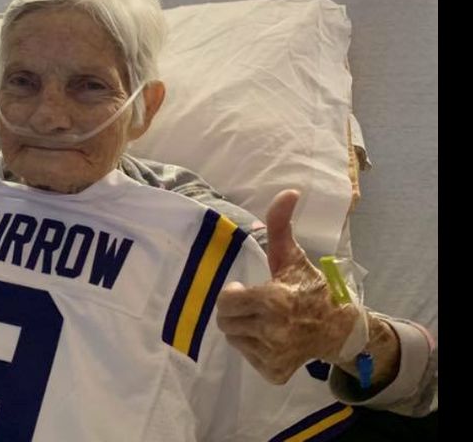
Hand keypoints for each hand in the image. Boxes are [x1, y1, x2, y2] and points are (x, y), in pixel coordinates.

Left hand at [216, 190, 358, 383]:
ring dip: (244, 329)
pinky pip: (247, 357)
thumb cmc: (311, 290)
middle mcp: (273, 331)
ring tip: (265, 321)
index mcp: (274, 301)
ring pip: (235, 339)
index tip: (244, 290)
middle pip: (226, 322)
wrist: (339, 330)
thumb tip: (289, 191)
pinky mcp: (275, 373)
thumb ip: (281, 225)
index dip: (232, 295)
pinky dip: (255, 348)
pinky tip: (273, 339)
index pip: (226, 302)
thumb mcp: (293, 257)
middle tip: (255, 306)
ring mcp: (274, 355)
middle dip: (235, 311)